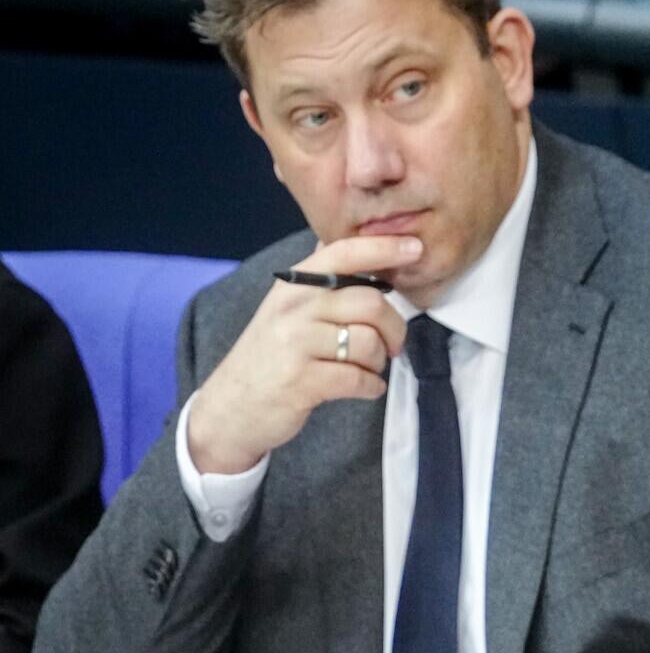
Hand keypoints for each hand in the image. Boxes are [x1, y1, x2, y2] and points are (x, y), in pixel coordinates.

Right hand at [185, 237, 415, 475]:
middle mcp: (293, 308)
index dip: (384, 247)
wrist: (231, 407)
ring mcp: (295, 344)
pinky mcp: (301, 381)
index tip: (415, 248)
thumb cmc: (272, 356)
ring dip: (380, 362)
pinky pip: (359, 379)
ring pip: (369, 343)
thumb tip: (364, 245)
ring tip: (367, 369)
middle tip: (393, 346)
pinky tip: (364, 388)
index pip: (343, 253)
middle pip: (371, 303)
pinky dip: (371, 387)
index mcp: (294, 285)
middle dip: (394, 328)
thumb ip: (323, 281)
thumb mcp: (287, 309)